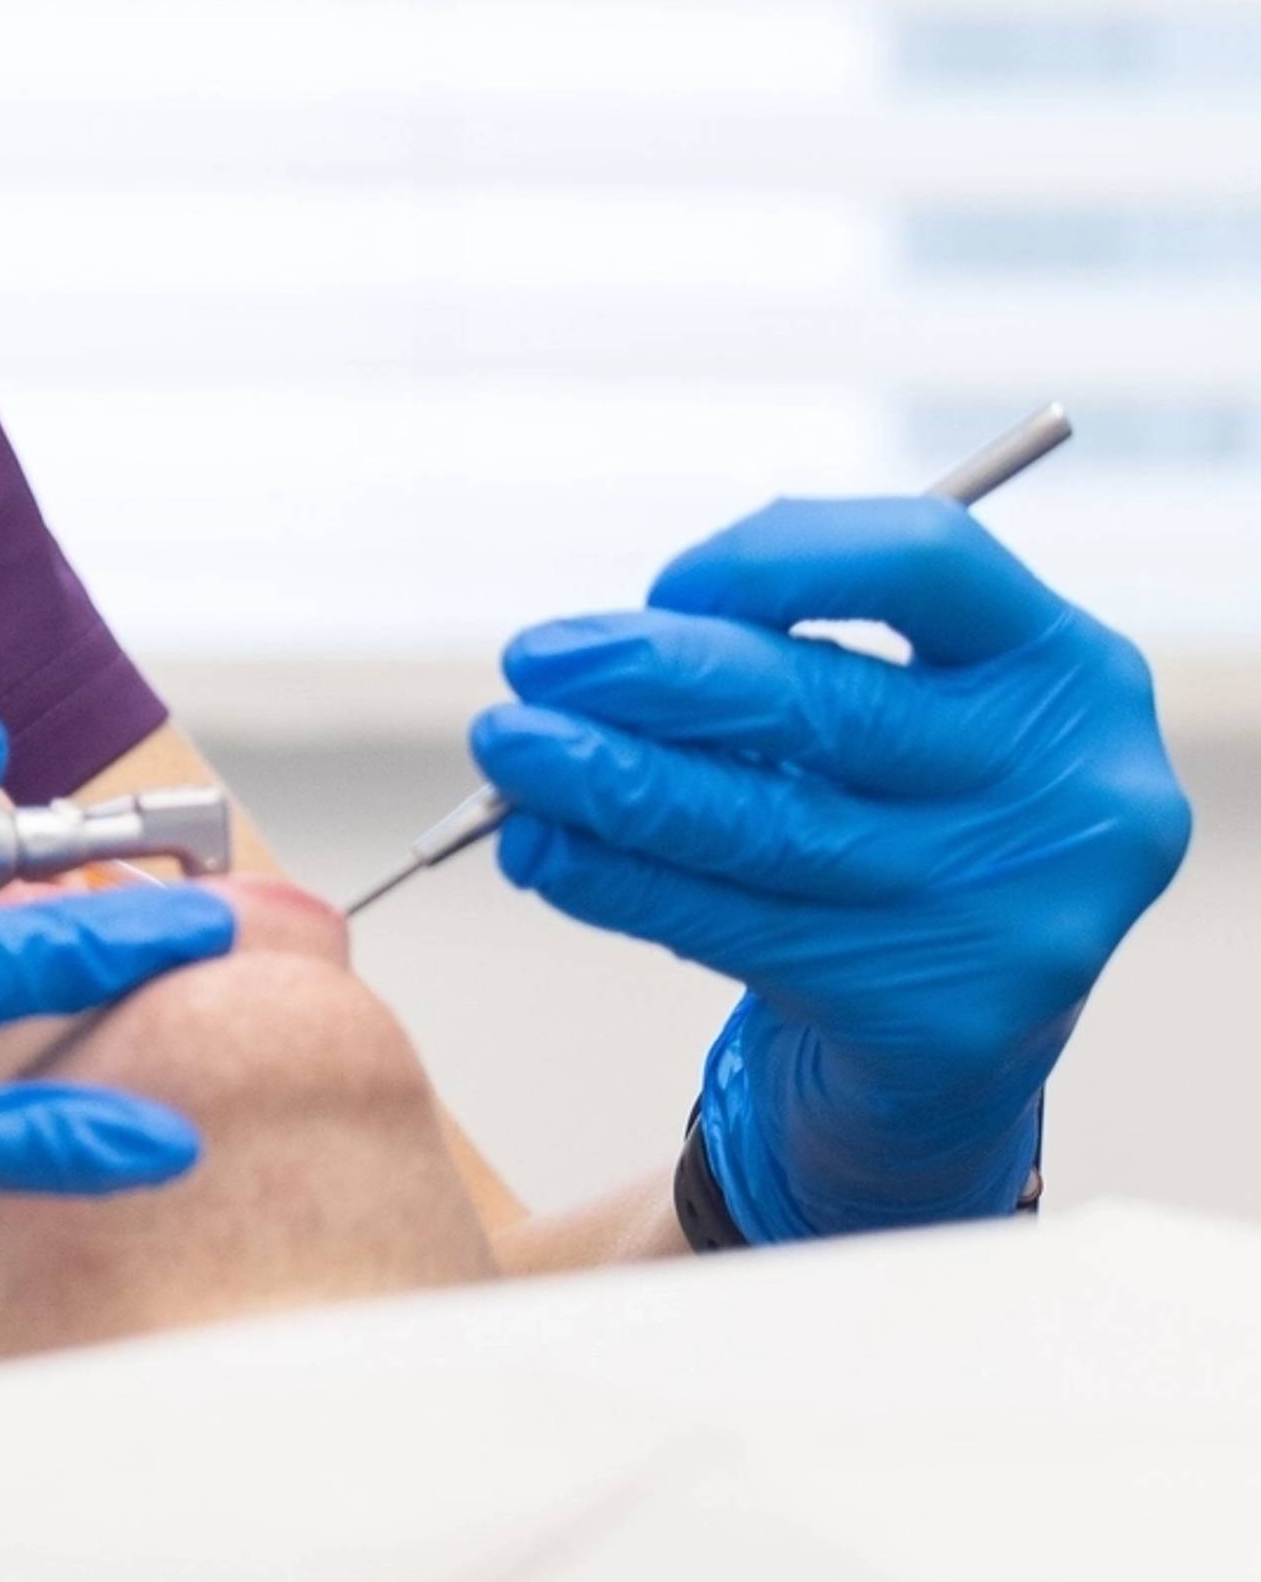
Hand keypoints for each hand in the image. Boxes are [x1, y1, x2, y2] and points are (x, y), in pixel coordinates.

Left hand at [470, 498, 1189, 1240]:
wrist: (964, 1025)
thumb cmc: (898, 808)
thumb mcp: (892, 703)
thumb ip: (781, 648)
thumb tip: (593, 654)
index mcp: (1066, 667)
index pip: (925, 558)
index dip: (776, 556)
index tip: (667, 585)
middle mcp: (1071, 791)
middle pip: (827, 704)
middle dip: (650, 677)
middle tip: (532, 660)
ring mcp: (1020, 916)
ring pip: (766, 828)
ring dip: (607, 782)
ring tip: (509, 749)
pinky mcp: (944, 1022)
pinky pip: (740, 929)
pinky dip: (619, 881)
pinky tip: (543, 850)